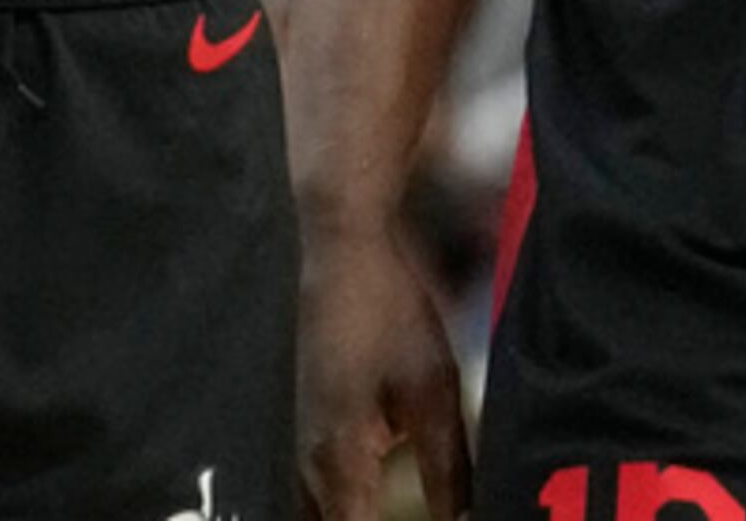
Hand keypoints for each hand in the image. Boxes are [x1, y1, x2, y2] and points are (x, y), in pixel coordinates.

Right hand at [295, 214, 470, 520]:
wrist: (340, 251)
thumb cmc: (389, 313)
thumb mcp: (432, 390)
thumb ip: (449, 469)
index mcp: (339, 465)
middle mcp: (307, 468)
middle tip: (403, 516)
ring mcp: (296, 449)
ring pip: (309, 517)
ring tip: (388, 511)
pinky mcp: (301, 429)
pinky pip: (310, 496)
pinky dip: (339, 510)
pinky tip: (368, 504)